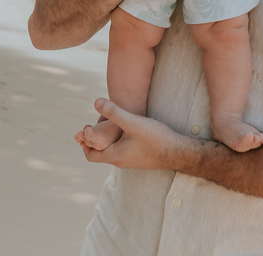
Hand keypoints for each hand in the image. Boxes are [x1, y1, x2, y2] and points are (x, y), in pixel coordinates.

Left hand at [78, 98, 195, 170]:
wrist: (178, 152)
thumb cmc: (155, 139)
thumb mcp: (132, 122)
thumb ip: (114, 112)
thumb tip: (96, 102)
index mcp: (115, 156)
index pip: (90, 155)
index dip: (84, 143)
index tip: (86, 128)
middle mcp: (120, 161)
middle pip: (99, 152)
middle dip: (94, 139)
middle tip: (93, 124)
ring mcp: (130, 159)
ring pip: (111, 150)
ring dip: (106, 138)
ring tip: (107, 122)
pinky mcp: (138, 156)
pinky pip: (121, 148)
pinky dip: (117, 139)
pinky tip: (124, 126)